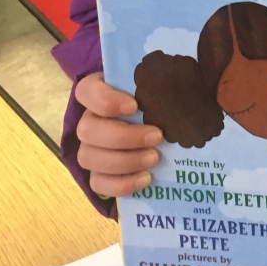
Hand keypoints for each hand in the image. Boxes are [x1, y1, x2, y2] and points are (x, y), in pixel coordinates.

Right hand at [74, 72, 161, 197]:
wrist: (157, 124)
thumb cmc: (156, 97)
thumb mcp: (159, 83)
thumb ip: (163, 81)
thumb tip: (180, 85)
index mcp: (98, 92)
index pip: (86, 92)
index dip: (106, 101)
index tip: (134, 106)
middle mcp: (89, 120)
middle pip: (88, 131)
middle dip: (124, 137)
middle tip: (157, 136)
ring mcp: (90, 148)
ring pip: (89, 158)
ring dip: (124, 161)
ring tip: (154, 158)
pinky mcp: (98, 173)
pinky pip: (97, 183)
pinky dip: (121, 184)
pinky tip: (146, 178)